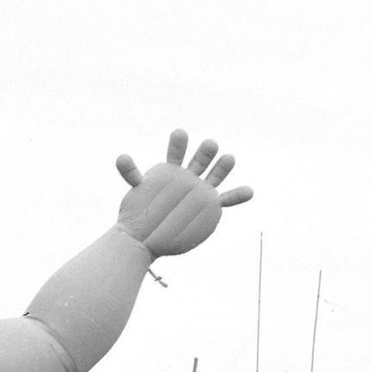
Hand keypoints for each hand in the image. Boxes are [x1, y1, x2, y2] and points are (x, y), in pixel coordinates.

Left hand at [115, 129, 251, 258]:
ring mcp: (198, 193)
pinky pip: (225, 201)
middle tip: (209, 145)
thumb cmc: (139, 214)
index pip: (176, 154)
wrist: (145, 238)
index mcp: (171, 172)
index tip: (180, 133)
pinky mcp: (207, 209)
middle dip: (205, 153)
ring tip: (228, 158)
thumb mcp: (135, 192)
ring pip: (214, 177)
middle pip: (199, 161)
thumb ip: (131, 173)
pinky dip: (237, 196)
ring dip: (222, 167)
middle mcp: (187, 179)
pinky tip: (250, 191)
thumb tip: (121, 157)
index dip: (178, 144)